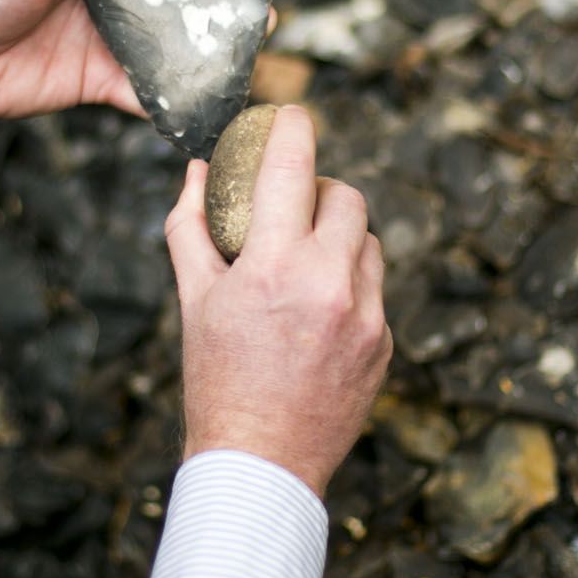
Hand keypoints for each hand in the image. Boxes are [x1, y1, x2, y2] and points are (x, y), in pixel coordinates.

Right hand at [164, 105, 391, 497]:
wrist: (260, 462)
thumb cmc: (216, 378)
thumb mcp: (193, 298)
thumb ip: (191, 226)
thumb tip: (198, 170)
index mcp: (274, 265)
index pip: (292, 166)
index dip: (292, 127)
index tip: (289, 115)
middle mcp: (329, 282)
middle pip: (346, 196)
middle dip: (320, 190)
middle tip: (293, 207)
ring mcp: (366, 315)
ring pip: (368, 242)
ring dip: (340, 238)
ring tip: (306, 264)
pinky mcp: (386, 343)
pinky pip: (376, 289)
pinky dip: (351, 286)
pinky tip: (319, 315)